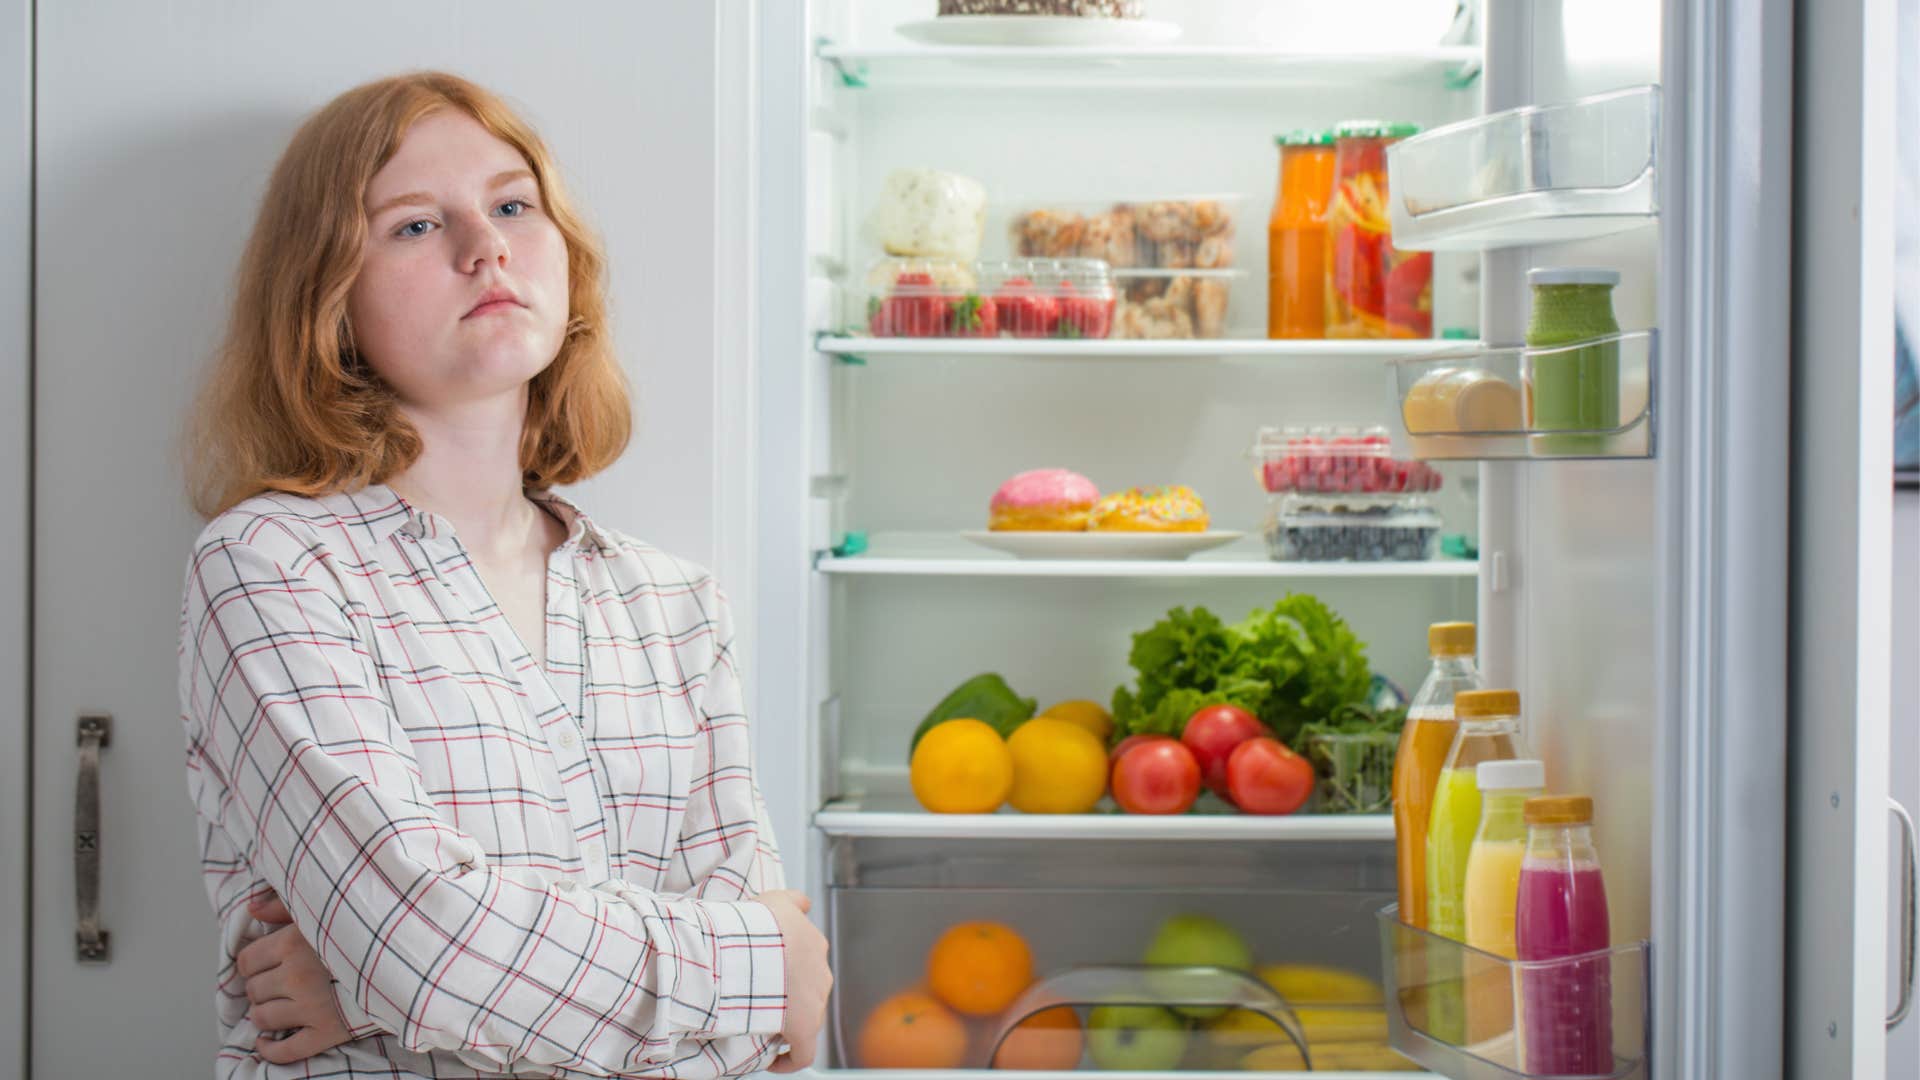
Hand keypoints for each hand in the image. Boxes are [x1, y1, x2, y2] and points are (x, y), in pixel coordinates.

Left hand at [234, 890, 353, 1064]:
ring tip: (278, 1005)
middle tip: (277, 983)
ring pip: (263, 1018)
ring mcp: (311, 1007)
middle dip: (261, 987)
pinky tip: (266, 1042)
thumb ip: (284, 906)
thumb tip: (251, 909)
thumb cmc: (364, 928)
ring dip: (264, 1014)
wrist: (407, 956)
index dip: (252, 964)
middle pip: (254, 990)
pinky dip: (269, 1049)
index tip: (264, 965)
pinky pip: (286, 1050)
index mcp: (293, 943)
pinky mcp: (327, 1032)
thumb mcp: (325, 907)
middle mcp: (297, 977)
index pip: (248, 961)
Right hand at [756, 889, 831, 1072]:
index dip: (793, 967)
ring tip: (763, 1026)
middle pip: (809, 988)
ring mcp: (814, 1001)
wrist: (753, 948)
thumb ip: (792, 900)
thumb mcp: (775, 900)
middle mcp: (819, 971)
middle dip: (790, 995)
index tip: (777, 973)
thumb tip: (803, 902)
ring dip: (788, 1023)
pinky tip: (775, 1061)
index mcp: (813, 943)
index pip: (809, 957)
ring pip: (807, 1017)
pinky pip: (803, 1052)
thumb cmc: (758, 925)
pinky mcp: (804, 1028)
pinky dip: (791, 1059)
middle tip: (763, 999)